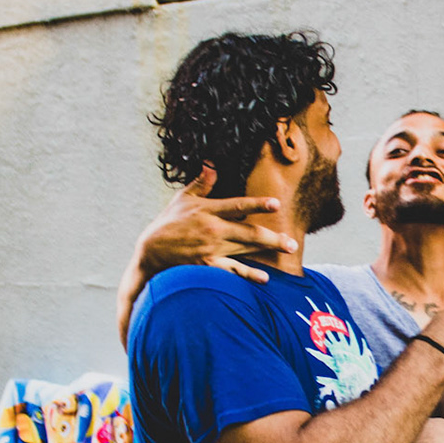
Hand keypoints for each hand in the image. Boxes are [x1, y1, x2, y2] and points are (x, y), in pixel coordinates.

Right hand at [116, 168, 295, 344]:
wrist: (151, 251)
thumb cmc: (168, 223)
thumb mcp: (183, 199)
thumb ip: (202, 183)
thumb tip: (212, 164)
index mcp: (207, 210)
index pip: (237, 206)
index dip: (257, 204)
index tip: (276, 204)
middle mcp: (212, 230)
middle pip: (248, 232)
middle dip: (273, 237)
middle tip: (293, 242)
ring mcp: (211, 249)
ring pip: (245, 249)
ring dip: (267, 251)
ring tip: (288, 250)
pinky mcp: (207, 266)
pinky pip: (232, 270)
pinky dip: (249, 274)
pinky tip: (264, 277)